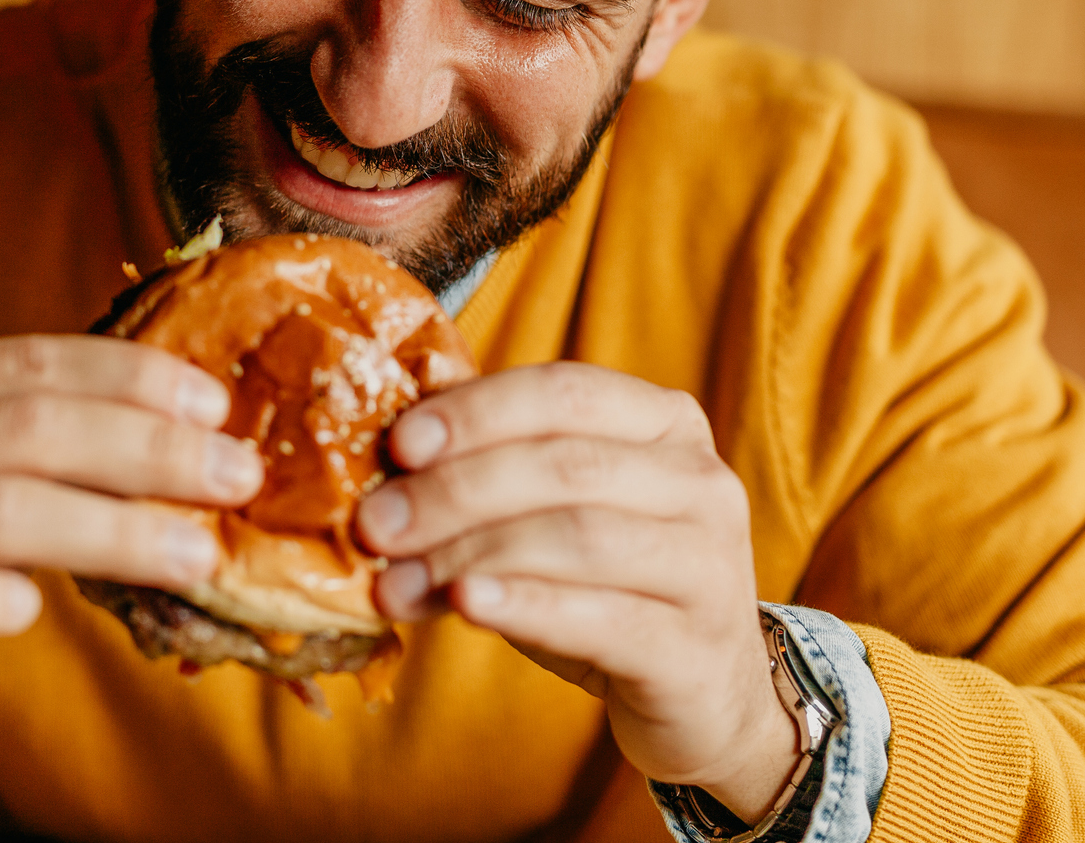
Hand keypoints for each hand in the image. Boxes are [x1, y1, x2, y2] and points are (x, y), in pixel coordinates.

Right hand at [0, 336, 263, 824]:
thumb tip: (188, 438)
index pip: (31, 362)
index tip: (215, 403)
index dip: (131, 377)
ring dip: (113, 529)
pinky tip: (39, 608)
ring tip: (194, 553)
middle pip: (28, 427)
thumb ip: (37, 449)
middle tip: (234, 475)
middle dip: (148, 448)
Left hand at [356, 362, 799, 821]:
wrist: (705, 693)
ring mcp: (708, 566)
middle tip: (375, 524)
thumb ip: (488, 471)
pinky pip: (602, 619)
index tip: (400, 446)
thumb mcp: (555, 512)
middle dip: (455, 492)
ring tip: (396, 581)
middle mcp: (700, 482)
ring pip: (578, 538)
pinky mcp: (696, 650)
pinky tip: (464, 604)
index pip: (564, 391)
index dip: (476, 413)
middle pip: (564, 466)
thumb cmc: (610, 585)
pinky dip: (524, 606)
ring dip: (470, 554)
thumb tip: (386, 457)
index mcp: (664, 422)